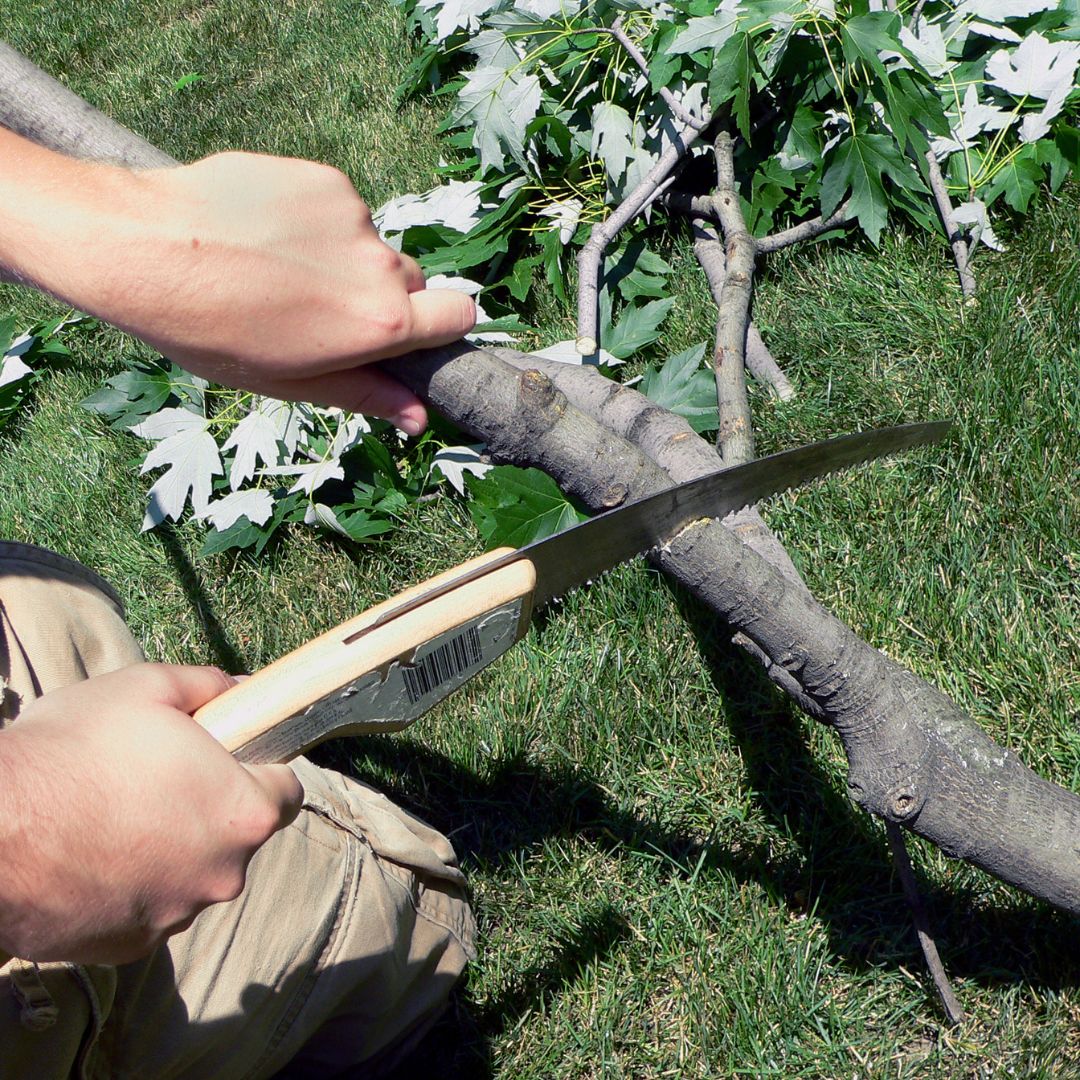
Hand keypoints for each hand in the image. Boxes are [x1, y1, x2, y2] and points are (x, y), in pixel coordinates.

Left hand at [0, 135, 475, 431]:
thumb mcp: (292, 381)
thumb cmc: (212, 331)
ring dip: (340, 257)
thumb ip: (366, 394)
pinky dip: (314, 222)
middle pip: (411, 281)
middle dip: (380, 296)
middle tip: (318, 309)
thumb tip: (418, 418)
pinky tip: (265, 233)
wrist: (146, 249)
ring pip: (368, 244)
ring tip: (276, 269)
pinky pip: (338, 208)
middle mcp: (379, 266)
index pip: (459, 315)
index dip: (440, 325)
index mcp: (379, 324)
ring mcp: (353, 217)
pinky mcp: (324, 180)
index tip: (409, 332)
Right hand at [0, 663, 302, 964]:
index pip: (288, 791)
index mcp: (243, 812)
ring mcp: (177, 915)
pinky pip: (150, 906)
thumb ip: (210, 686)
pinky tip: (92, 853)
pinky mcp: (131, 946)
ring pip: (194, 873)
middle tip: (161, 777)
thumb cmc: (74, 751)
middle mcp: (224, 874)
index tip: (232, 758)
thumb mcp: (149, 688)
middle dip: (211, 807)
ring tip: (116, 814)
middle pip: (240, 835)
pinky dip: (133, 884)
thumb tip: (241, 689)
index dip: (263, 769)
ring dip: (171, 848)